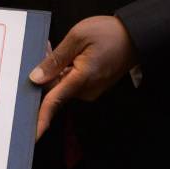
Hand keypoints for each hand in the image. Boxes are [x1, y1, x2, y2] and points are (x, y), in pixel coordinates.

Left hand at [28, 16, 136, 138]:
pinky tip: (63, 54)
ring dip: (53, 69)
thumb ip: (55, 59)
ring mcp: (91, 89)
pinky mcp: (93, 85)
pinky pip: (70, 81)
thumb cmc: (110, 34)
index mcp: (82, 79)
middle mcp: (87, 90)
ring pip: (61, 84)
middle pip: (54, 89)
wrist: (136, 36)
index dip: (41, 118)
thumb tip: (36, 78)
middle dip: (43, 73)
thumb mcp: (77, 38)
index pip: (54, 101)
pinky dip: (62, 70)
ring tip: (53, 47)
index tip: (32, 135)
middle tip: (43, 48)